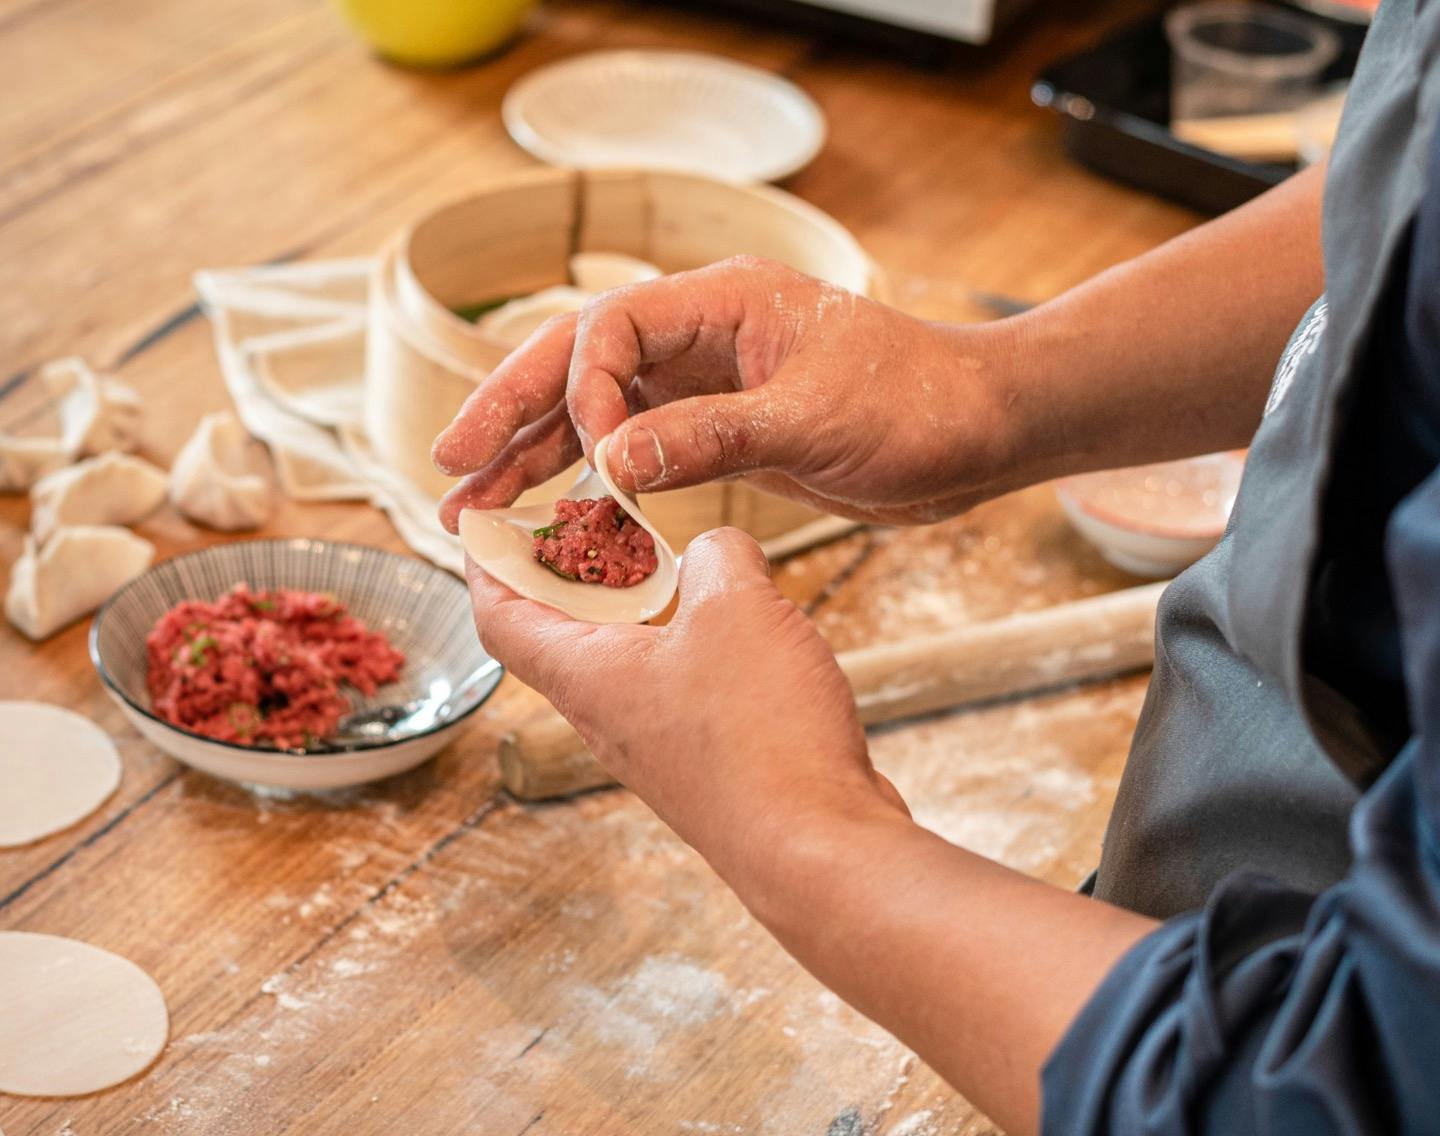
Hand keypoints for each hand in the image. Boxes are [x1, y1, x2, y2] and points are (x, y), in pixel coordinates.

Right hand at [434, 256, 1028, 532]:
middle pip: (580, 363)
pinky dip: (592, 484)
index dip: (580, 388)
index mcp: (725, 303)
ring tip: (470, 506)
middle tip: (448, 465)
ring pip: (599, 413)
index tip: (591, 457)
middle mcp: (704, 336)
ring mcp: (707, 384)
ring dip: (536, 457)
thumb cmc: (920, 407)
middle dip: (513, 413)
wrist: (979, 435)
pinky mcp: (719, 431)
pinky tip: (550, 516)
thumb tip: (611, 459)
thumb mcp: (816, 421)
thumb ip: (712, 436)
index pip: (611, 328)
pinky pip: (636, 453)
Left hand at [468, 526, 910, 881]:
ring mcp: (658, 747)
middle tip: (592, 524)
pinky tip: (737, 627)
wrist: (817, 849)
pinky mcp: (707, 765)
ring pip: (625, 665)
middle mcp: (609, 718)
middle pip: (560, 638)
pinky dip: (688, 645)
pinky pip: (678, 691)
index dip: (484, 563)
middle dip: (569, 576)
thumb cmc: (759, 734)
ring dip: (635, 610)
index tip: (486, 522)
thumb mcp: (737, 606)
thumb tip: (719, 551)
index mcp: (586, 676)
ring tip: (671, 564)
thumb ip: (718, 557)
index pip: (499, 617)